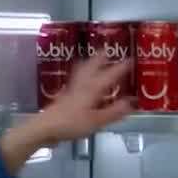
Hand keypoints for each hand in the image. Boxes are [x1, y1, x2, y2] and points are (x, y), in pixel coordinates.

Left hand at [0, 53, 133, 169]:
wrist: (45, 128)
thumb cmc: (72, 124)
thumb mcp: (97, 121)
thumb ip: (114, 112)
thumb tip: (132, 102)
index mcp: (92, 88)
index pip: (110, 74)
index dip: (121, 67)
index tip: (131, 59)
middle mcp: (82, 84)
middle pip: (92, 66)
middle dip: (100, 57)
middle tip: (107, 50)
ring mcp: (71, 89)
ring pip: (82, 70)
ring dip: (89, 63)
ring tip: (94, 59)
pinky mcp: (64, 96)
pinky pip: (76, 79)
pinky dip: (81, 74)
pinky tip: (81, 80)